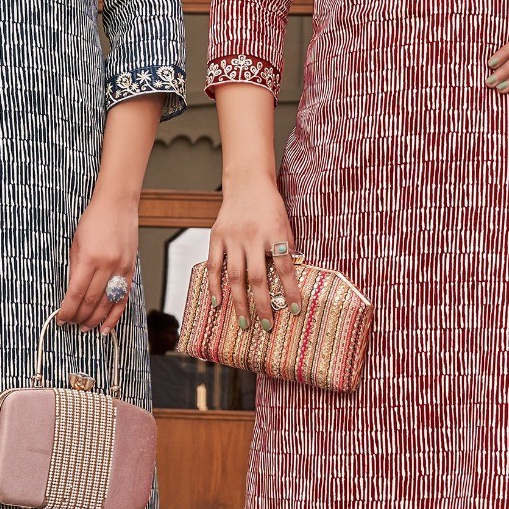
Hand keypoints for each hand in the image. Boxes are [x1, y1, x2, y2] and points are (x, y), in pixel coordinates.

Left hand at [57, 190, 139, 331]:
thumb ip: (74, 268)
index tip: (60, 318)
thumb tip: (70, 294)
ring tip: (86, 329)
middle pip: (92, 301)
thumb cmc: (94, 220)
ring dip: (95, 319)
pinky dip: (115, 314)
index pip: (76, 292)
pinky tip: (107, 326)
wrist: (117, 204)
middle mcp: (107, 265)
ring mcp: (121, 268)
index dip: (67, 309)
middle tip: (72, 325)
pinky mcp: (131, 269)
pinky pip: (123, 298)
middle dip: (80, 316)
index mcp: (89, 257)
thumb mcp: (76, 243)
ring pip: (108, 303)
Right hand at [208, 176, 301, 335]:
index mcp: (274, 232)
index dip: (290, 290)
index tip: (294, 309)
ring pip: (235, 276)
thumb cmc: (270, 205)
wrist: (247, 182)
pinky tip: (218, 303)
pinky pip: (213, 265)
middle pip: (257, 277)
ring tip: (245, 323)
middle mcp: (252, 235)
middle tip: (267, 326)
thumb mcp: (285, 224)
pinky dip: (214, 285)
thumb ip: (286, 249)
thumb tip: (289, 279)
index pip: (284, 267)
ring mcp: (232, 237)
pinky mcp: (216, 236)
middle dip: (263, 304)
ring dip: (240, 302)